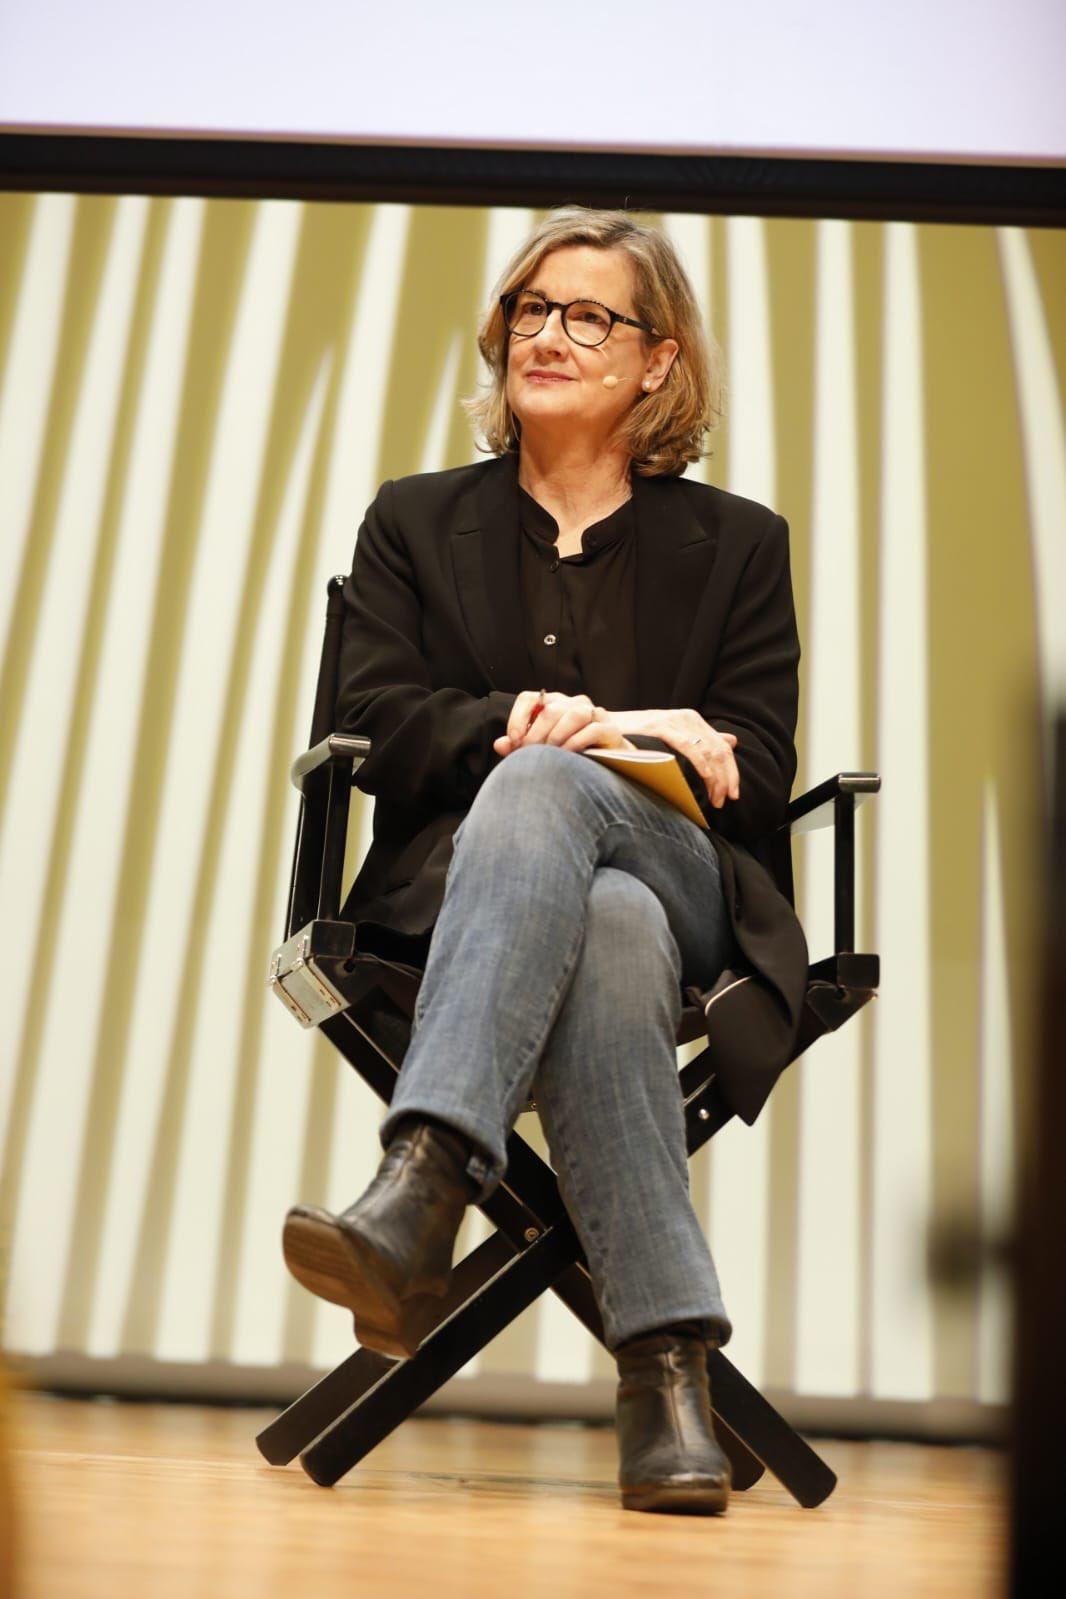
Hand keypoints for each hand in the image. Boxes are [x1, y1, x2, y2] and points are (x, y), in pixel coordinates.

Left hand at [493, 690, 636, 756]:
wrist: (606, 763)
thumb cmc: (569, 753)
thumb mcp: (541, 748)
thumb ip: (520, 745)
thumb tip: (500, 744)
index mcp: (552, 703)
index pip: (529, 699)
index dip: (518, 718)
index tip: (514, 740)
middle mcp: (572, 703)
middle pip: (550, 710)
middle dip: (536, 734)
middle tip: (530, 754)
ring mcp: (594, 713)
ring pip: (574, 714)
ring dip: (557, 736)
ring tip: (551, 753)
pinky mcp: (609, 728)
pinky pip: (592, 729)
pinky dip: (577, 742)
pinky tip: (568, 754)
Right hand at [611, 707, 739, 808]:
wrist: (605, 726)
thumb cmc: (636, 736)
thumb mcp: (672, 736)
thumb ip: (701, 739)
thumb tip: (733, 742)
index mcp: (692, 720)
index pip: (722, 747)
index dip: (732, 772)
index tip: (733, 795)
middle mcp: (687, 718)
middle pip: (719, 750)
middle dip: (726, 779)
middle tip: (723, 801)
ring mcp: (674, 721)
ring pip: (708, 750)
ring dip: (716, 778)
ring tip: (714, 798)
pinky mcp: (660, 727)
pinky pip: (688, 746)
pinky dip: (701, 763)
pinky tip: (706, 778)